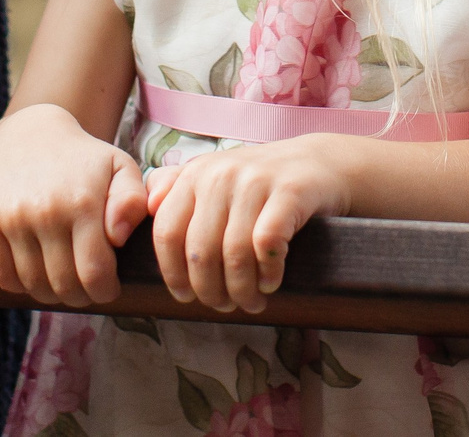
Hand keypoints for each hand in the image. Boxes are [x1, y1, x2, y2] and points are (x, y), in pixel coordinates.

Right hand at [0, 104, 148, 307]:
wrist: (27, 133)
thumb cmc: (82, 159)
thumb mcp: (120, 168)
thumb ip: (132, 202)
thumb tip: (118, 238)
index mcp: (82, 202)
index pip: (94, 273)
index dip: (104, 291)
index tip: (108, 287)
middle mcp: (45, 211)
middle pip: (63, 284)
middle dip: (80, 296)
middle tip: (85, 288)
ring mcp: (11, 216)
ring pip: (32, 284)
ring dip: (49, 293)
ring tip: (61, 282)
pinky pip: (0, 273)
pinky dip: (17, 285)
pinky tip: (32, 274)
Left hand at [144, 137, 353, 314]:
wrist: (321, 163)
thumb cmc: (261, 181)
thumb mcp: (214, 175)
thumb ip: (175, 186)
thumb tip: (148, 207)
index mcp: (195, 174)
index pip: (166, 233)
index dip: (172, 274)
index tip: (185, 297)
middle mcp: (221, 174)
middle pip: (199, 251)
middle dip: (209, 290)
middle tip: (224, 306)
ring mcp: (256, 181)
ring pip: (233, 253)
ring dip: (241, 290)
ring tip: (251, 302)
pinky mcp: (291, 192)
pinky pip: (268, 244)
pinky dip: (268, 272)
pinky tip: (272, 282)